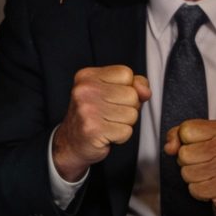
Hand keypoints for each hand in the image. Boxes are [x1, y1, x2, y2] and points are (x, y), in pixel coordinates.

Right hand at [52, 65, 150, 181]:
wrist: (71, 142)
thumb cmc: (94, 116)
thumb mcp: (110, 93)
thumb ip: (132, 86)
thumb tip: (144, 90)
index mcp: (88, 76)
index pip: (126, 73)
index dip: (127, 88)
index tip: (114, 98)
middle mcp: (85, 89)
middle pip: (132, 95)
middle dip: (128, 108)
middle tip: (110, 114)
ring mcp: (87, 109)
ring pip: (132, 114)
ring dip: (125, 124)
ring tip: (109, 124)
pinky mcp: (93, 129)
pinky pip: (126, 131)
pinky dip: (121, 137)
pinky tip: (107, 134)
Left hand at [164, 119, 215, 215]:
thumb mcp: (207, 137)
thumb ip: (181, 134)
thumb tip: (169, 147)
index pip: (186, 130)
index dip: (185, 141)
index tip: (197, 146)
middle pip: (184, 153)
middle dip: (188, 162)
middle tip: (205, 164)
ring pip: (186, 172)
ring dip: (193, 177)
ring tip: (209, 175)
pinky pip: (194, 189)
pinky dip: (199, 191)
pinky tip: (212, 187)